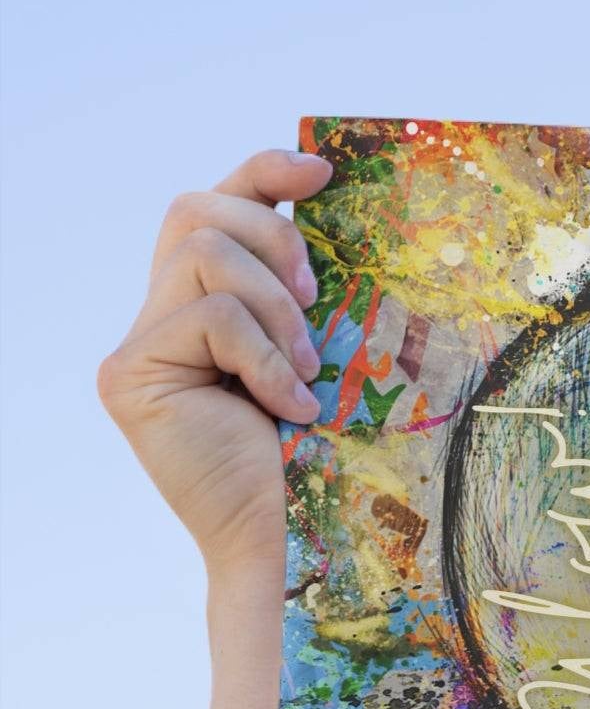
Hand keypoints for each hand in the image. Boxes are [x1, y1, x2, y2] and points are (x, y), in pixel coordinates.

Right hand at [98, 148, 333, 580]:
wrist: (279, 537)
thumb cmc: (311, 453)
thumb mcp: (316, 353)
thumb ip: (304, 295)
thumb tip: (337, 212)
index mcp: (200, 303)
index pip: (214, 205)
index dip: (262, 172)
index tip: (322, 170)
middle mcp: (157, 315)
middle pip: (195, 209)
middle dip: (273, 237)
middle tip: (318, 301)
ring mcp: (137, 344)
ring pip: (203, 253)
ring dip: (275, 308)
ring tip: (305, 371)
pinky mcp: (132, 373)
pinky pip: (212, 318)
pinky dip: (264, 358)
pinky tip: (287, 409)